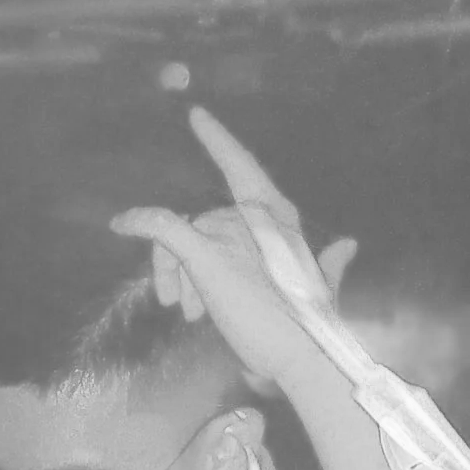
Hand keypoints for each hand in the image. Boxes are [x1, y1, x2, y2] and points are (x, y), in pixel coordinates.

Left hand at [111, 105, 358, 393]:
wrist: (305, 352)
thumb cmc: (308, 326)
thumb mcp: (319, 286)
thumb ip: (330, 262)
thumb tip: (349, 246)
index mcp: (280, 220)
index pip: (244, 169)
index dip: (221, 143)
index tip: (196, 117)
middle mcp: (255, 217)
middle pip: (200, 220)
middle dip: (186, 261)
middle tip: (187, 306)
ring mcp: (231, 232)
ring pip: (181, 235)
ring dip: (173, 272)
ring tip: (189, 312)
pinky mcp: (207, 255)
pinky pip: (163, 227)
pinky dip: (140, 223)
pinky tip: (120, 225)